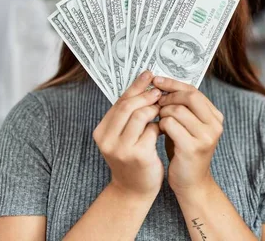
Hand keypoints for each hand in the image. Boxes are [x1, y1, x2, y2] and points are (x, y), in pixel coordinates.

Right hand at [93, 71, 163, 197]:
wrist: (133, 190)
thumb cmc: (132, 158)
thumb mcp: (123, 135)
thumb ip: (129, 114)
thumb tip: (144, 83)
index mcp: (101, 131)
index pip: (119, 101)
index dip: (135, 86)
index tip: (149, 74)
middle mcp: (107, 139)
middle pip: (128, 106)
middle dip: (146, 95)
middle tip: (159, 92)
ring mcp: (121, 148)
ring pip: (140, 115)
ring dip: (154, 110)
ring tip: (161, 111)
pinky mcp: (138, 155)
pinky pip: (151, 130)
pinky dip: (159, 126)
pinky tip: (162, 129)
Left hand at [154, 76, 223, 196]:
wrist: (191, 183)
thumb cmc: (184, 151)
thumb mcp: (186, 126)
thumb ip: (181, 107)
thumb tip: (161, 84)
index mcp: (215, 116)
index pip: (194, 90)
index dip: (173, 84)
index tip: (156, 80)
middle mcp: (215, 125)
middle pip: (189, 96)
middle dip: (168, 96)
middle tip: (156, 102)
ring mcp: (206, 136)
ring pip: (177, 110)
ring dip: (162, 112)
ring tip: (158, 120)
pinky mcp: (194, 147)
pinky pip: (170, 125)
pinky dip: (161, 124)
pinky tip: (158, 130)